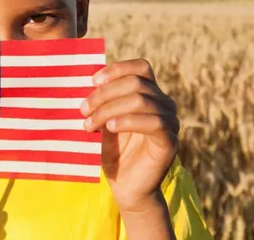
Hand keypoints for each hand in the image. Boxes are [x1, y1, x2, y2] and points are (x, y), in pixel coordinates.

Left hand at [80, 59, 178, 212]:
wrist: (125, 187)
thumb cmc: (113, 151)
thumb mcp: (104, 119)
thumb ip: (102, 99)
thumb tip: (84, 77)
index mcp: (151, 94)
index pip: (141, 67)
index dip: (117, 69)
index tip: (92, 81)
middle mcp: (165, 103)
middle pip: (136, 83)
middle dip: (104, 94)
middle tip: (83, 109)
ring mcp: (170, 121)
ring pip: (140, 100)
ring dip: (109, 109)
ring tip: (90, 124)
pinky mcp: (170, 141)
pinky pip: (153, 122)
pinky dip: (127, 121)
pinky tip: (110, 127)